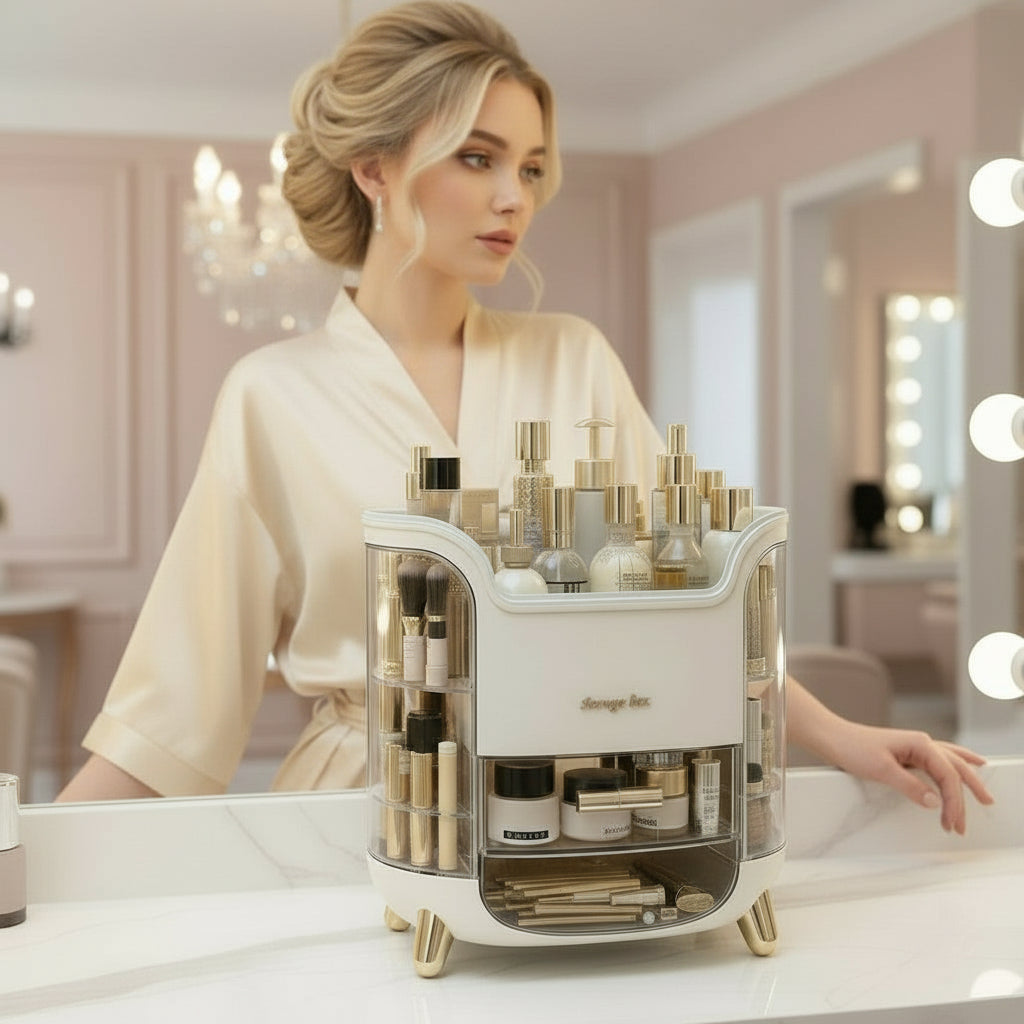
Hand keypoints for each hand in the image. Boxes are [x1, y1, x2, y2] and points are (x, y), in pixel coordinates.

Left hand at [824, 721, 994, 834]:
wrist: (832, 737)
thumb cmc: (853, 748)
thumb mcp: (882, 770)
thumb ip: (910, 786)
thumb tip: (935, 803)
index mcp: (920, 744)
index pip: (947, 775)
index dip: (955, 801)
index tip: (953, 823)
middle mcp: (922, 742)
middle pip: (956, 768)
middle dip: (970, 792)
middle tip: (980, 815)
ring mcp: (915, 746)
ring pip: (951, 762)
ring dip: (966, 780)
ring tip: (985, 795)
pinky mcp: (907, 752)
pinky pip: (939, 759)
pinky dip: (954, 765)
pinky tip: (965, 764)